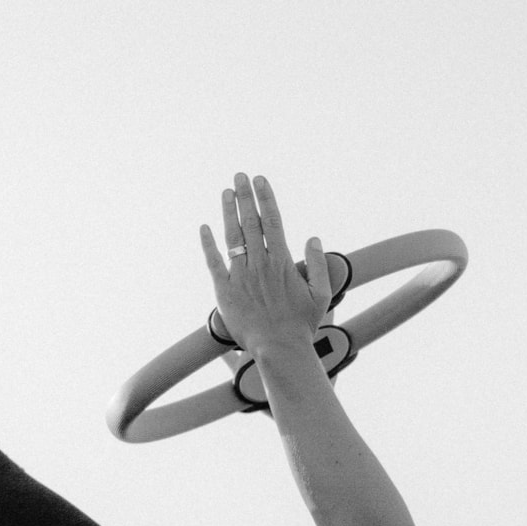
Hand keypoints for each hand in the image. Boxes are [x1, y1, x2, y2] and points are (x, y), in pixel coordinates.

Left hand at [198, 173, 335, 358]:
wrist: (278, 349)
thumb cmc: (302, 324)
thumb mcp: (321, 294)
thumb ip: (319, 264)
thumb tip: (313, 239)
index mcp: (282, 262)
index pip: (272, 220)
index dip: (265, 198)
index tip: (260, 180)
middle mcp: (260, 264)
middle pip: (250, 222)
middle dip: (245, 196)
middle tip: (239, 176)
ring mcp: (241, 276)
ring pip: (232, 237)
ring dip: (228, 212)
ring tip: (225, 192)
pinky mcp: (224, 290)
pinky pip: (213, 262)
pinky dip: (208, 244)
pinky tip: (204, 227)